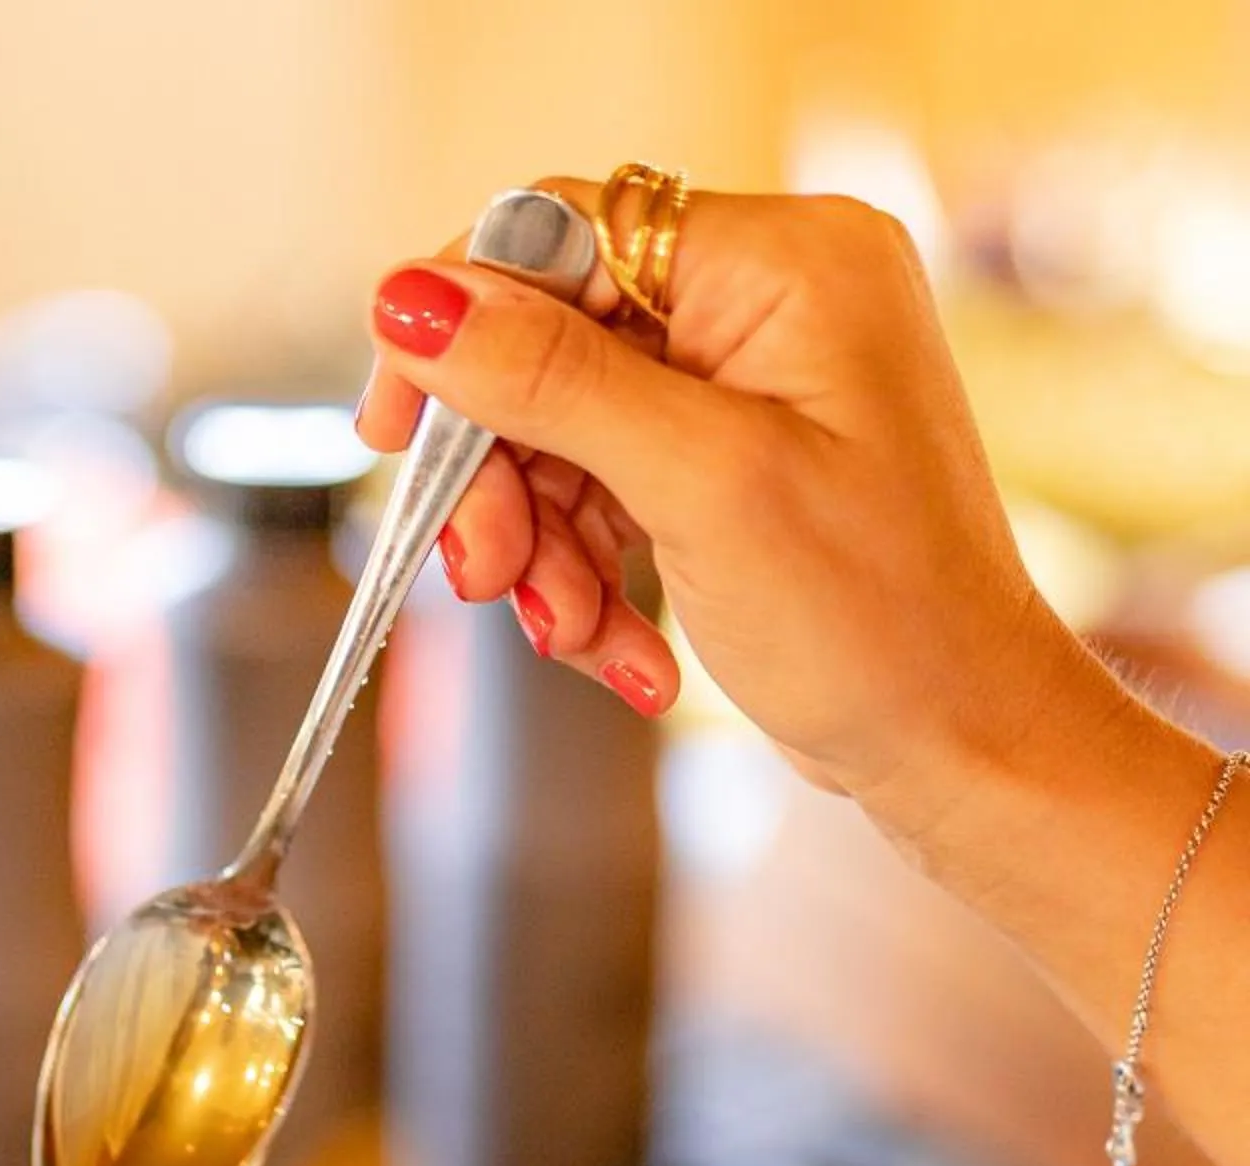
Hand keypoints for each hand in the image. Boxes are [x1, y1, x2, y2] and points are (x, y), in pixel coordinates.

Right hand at [358, 179, 1084, 840]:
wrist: (960, 742)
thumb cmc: (878, 623)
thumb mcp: (699, 489)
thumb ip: (550, 381)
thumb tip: (415, 297)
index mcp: (784, 260)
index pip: (561, 233)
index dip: (460, 329)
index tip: (394, 432)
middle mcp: (770, 295)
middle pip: (550, 344)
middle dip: (506, 476)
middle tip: (488, 578)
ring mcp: (753, 378)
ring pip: (564, 430)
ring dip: (545, 548)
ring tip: (579, 636)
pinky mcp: (735, 455)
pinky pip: (608, 486)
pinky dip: (591, 573)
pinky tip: (623, 651)